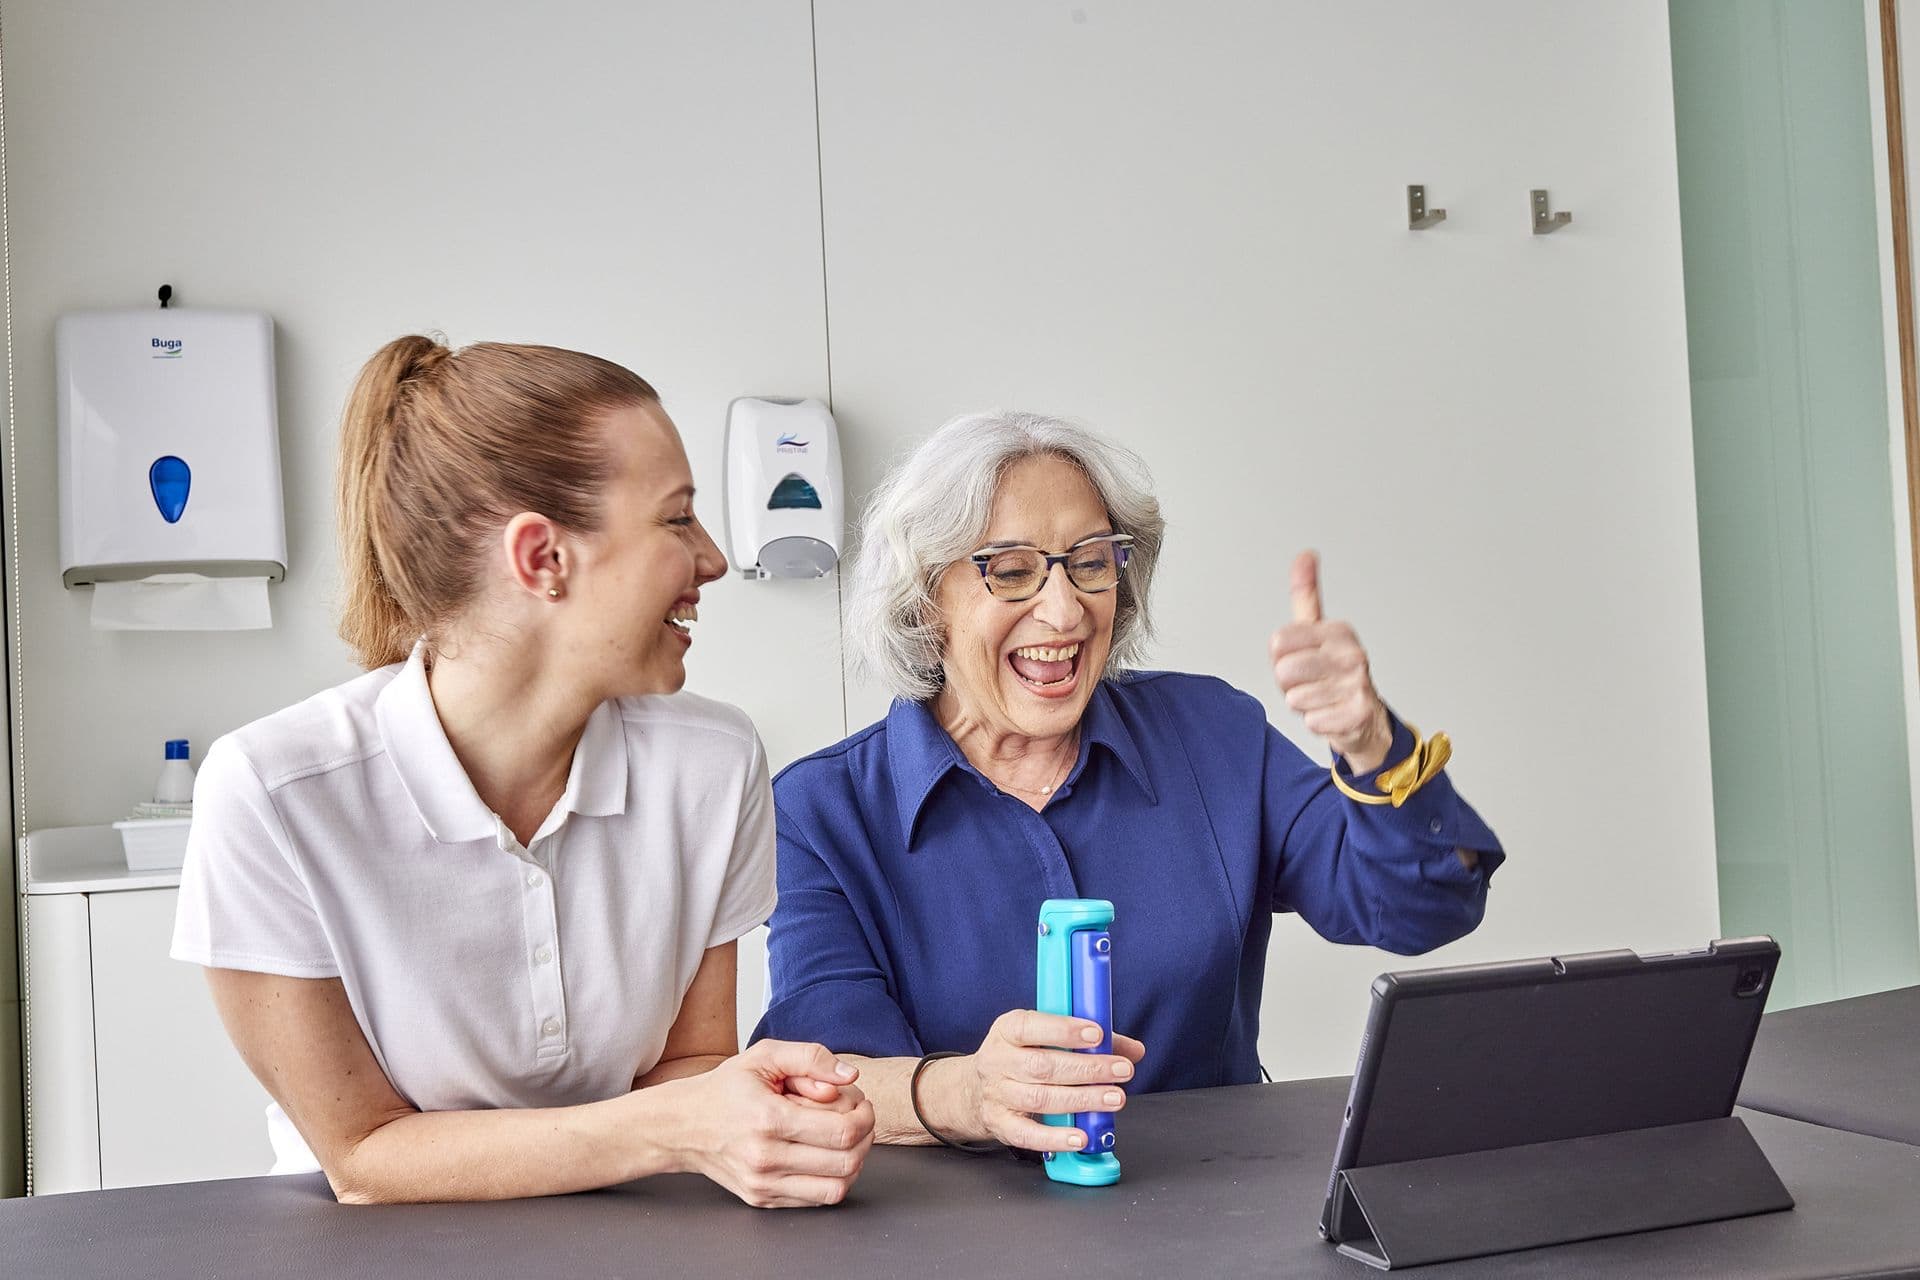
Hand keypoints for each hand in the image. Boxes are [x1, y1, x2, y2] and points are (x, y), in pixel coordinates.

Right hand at [665, 1039, 873, 1207]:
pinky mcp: (762, 1199)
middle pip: (846, 1162)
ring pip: (836, 1189)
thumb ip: (811, 1057)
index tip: (863, 1104)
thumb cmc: (726, 1089)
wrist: (683, 1126)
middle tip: (860, 1120)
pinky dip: (832, 1179)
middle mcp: (765, 1158)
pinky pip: (816, 1200)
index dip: (865, 1117)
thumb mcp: (765, 1056)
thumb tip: (850, 1076)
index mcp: (769, 1119)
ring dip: (854, 1164)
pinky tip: (825, 1156)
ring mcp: (763, 1184)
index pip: (842, 1131)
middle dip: (865, 1138)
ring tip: (846, 1141)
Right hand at [934, 1010, 1145, 1151]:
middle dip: (1087, 1069)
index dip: (1065, 1030)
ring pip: (1041, 1099)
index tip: (1097, 1034)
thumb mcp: (1042, 1037)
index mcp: (1008, 1030)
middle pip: (1044, 1066)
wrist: (972, 1090)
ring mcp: (998, 1094)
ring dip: (1082, 1100)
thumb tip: (1133, 1050)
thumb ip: (1089, 1041)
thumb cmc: (1018, 1058)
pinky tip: (1081, 1136)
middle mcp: (998, 1061)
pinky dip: (1055, 1137)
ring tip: (1114, 1098)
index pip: (1033, 1026)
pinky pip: (1027, 1134)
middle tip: (1122, 1070)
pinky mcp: (1000, 1124)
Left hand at [1270, 550, 1392, 772]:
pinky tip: (1332, 715)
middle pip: (1283, 671)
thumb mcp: (1318, 630)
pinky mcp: (1358, 713)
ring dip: (1304, 704)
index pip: (1277, 643)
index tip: (1302, 658)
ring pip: (1295, 698)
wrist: (1365, 716)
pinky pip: (1311, 721)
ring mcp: (1358, 684)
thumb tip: (1305, 554)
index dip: (1281, 657)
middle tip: (1311, 683)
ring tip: (1322, 698)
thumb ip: (1307, 594)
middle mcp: (1352, 653)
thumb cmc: (1333, 671)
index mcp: (1338, 630)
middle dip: (1289, 684)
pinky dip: (1317, 723)